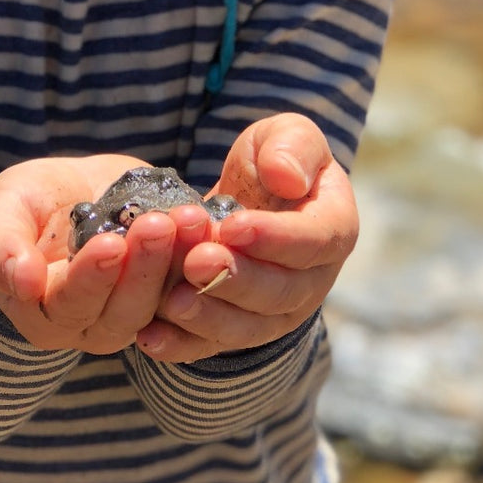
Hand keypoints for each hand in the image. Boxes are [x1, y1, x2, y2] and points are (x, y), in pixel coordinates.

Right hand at [0, 155, 212, 354]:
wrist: (75, 193)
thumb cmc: (27, 205)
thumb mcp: (2, 212)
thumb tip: (22, 282)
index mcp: (44, 315)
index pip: (71, 305)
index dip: (91, 278)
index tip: (110, 243)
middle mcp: (93, 326)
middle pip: (124, 310)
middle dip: (143, 267)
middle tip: (157, 223)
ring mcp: (137, 315)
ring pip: (163, 301)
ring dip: (178, 261)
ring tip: (187, 218)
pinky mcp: (172, 295)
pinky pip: (192, 284)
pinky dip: (202, 256)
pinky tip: (208, 223)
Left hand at [136, 114, 358, 362]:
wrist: (246, 202)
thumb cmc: (271, 165)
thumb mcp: (286, 136)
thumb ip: (292, 146)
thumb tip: (288, 179)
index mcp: (332, 231)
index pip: (314, 243)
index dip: (275, 238)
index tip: (234, 225)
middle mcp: (311, 282)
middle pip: (281, 294)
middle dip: (236, 280)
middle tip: (197, 261)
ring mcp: (273, 314)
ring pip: (247, 328)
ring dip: (209, 317)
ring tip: (173, 299)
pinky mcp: (234, 331)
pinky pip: (210, 346)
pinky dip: (180, 345)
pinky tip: (149, 337)